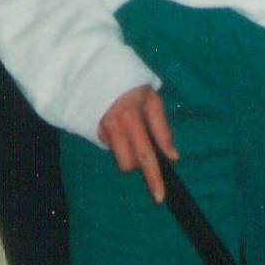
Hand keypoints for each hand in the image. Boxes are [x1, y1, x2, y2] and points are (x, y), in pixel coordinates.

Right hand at [99, 82, 177, 202]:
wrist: (95, 68)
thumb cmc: (130, 83)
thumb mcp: (151, 99)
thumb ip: (161, 128)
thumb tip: (173, 156)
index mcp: (133, 116)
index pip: (146, 153)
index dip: (154, 176)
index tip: (159, 196)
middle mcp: (115, 125)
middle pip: (130, 163)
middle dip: (142, 167)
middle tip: (148, 158)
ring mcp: (101, 129)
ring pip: (119, 159)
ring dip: (129, 155)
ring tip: (131, 134)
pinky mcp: (92, 130)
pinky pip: (110, 146)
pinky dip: (117, 141)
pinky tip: (118, 125)